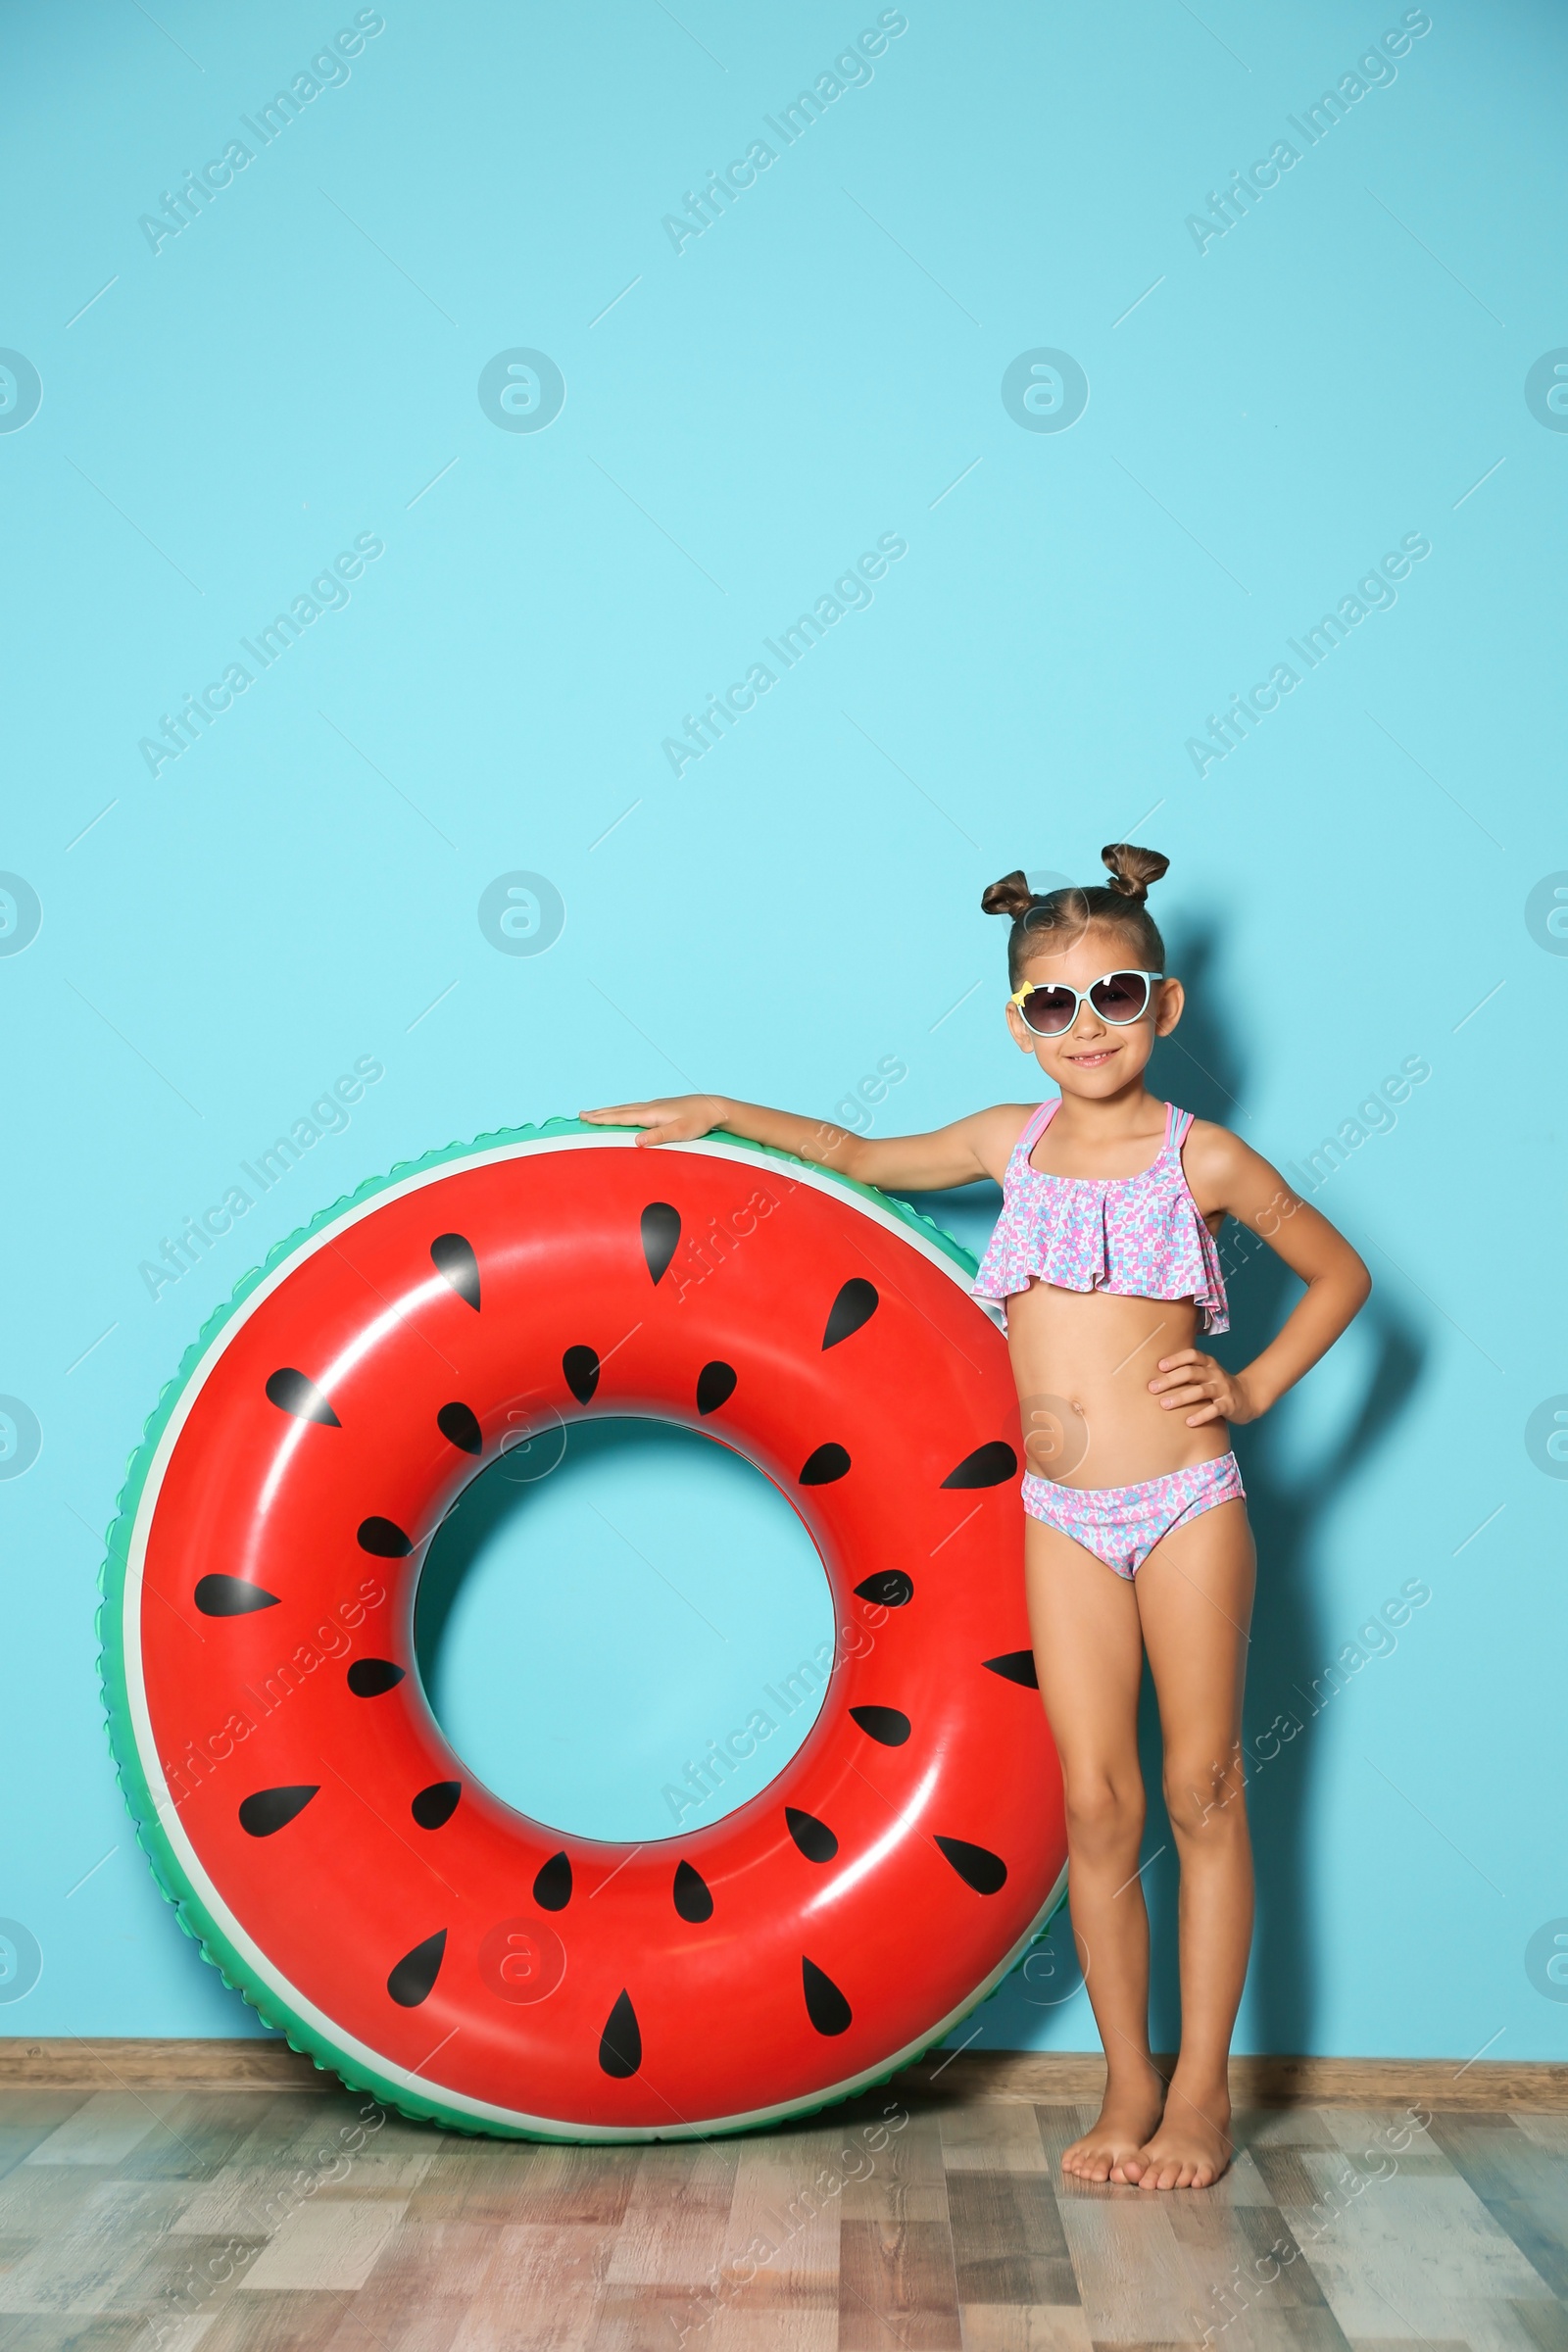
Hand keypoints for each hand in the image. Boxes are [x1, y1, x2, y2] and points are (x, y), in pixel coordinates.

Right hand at [578, 1095, 727, 1146]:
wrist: (712, 1107)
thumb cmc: (698, 1121)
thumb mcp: (680, 1132)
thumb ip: (658, 1136)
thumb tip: (636, 1142)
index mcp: (651, 1114)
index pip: (621, 1117)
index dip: (602, 1118)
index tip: (585, 1118)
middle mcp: (650, 1107)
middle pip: (619, 1110)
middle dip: (599, 1113)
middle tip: (581, 1114)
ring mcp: (654, 1106)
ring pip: (625, 1108)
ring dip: (609, 1111)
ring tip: (595, 1113)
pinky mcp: (660, 1107)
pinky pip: (634, 1109)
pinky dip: (621, 1111)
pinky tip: (622, 1113)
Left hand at [1148, 1349, 1258, 1426]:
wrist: (1248, 1397)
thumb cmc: (1218, 1385)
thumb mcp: (1206, 1373)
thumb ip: (1187, 1371)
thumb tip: (1155, 1374)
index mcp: (1208, 1363)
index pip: (1192, 1355)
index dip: (1176, 1359)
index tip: (1159, 1366)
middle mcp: (1215, 1374)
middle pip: (1191, 1372)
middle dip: (1170, 1380)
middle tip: (1152, 1388)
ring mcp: (1223, 1389)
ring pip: (1201, 1391)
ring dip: (1181, 1397)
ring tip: (1164, 1405)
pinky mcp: (1229, 1405)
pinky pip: (1215, 1410)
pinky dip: (1201, 1416)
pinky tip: (1188, 1422)